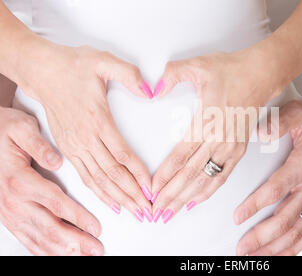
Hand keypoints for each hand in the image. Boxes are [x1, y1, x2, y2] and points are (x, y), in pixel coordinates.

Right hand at [0, 107, 102, 255]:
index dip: (78, 218)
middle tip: (97, 248)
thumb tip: (56, 160)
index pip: (55, 204)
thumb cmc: (5, 133)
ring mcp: (10, 214)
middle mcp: (14, 202)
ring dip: (65, 251)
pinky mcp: (10, 219)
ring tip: (87, 255)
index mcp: (20, 181)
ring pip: (39, 240)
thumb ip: (38, 145)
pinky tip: (62, 255)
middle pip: (50, 228)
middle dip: (77, 242)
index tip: (96, 227)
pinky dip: (46, 251)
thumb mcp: (21, 129)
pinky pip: (28, 240)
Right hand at [17, 41, 153, 220]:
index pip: (122, 154)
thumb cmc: (72, 67)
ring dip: (119, 197)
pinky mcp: (67, 148)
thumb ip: (129, 75)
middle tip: (149, 210)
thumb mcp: (104, 61)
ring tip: (135, 212)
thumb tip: (150, 90)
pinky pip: (86, 176)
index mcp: (97, 119)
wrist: (42, 71)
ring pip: (99, 179)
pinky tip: (112, 203)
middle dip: (133, 194)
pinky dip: (99, 192)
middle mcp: (85, 138)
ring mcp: (74, 146)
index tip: (152, 188)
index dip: (139, 174)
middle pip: (113, 173)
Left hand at [151, 52, 282, 222]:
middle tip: (155, 211)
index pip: (180, 155)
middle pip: (190, 174)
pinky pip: (222, 176)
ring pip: (205, 179)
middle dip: (171, 195)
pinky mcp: (239, 149)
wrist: (262, 74)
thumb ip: (172, 75)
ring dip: (186, 198)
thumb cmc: (232, 70)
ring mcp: (231, 147)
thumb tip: (152, 89)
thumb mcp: (198, 65)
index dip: (164, 175)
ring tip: (170, 212)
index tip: (150, 190)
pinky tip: (196, 201)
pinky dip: (208, 191)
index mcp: (207, 121)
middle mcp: (220, 139)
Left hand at [234, 96, 301, 255]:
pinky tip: (282, 253)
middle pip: (285, 220)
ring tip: (256, 256)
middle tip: (242, 247)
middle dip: (261, 237)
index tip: (238, 216)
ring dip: (276, 247)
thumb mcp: (299, 112)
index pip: (276, 191)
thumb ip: (276, 123)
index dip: (254, 206)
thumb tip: (256, 134)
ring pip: (298, 232)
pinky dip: (296, 246)